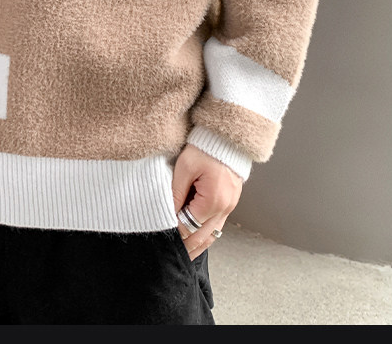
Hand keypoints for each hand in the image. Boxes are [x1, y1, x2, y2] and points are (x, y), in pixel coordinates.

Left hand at [171, 143, 242, 257]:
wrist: (226, 137)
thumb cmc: (205, 148)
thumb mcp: (184, 167)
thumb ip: (175, 193)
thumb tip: (168, 214)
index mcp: (213, 201)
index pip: (189, 227)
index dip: (174, 234)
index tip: (162, 238)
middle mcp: (224, 208)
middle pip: (202, 237)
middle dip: (185, 246)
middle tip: (169, 253)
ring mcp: (229, 207)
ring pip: (211, 236)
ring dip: (196, 245)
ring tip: (182, 253)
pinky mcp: (230, 202)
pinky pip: (217, 226)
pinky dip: (205, 234)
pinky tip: (196, 238)